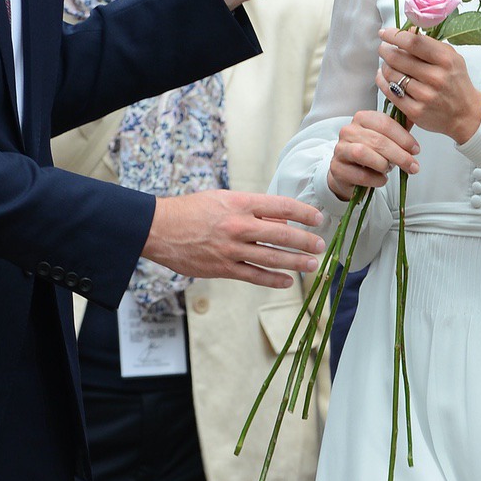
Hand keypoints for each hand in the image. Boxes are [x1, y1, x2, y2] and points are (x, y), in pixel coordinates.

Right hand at [144, 189, 325, 287]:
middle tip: (321, 245)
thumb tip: (279, 220)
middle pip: (281, 233)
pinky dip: (273, 280)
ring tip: (312, 264)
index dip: (302, 212)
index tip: (317, 218)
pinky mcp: (223, 268)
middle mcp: (238, 225)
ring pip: (272, 257)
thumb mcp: (222, 198)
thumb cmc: (191, 210)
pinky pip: (254, 276)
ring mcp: (231, 249)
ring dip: (296, 262)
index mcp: (239, 203)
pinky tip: (287, 282)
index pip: (280, 205)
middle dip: (305, 240)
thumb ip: (251, 209)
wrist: (159, 229)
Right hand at [327, 109, 419, 201]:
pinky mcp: (337, 168)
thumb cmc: (371, 154)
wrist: (350, 173)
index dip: (403, 137)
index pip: (384, 122)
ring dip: (383, 164)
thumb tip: (415, 117)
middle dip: (399, 154)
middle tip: (413, 165)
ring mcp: (340, 149)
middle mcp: (348, 131)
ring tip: (390, 170)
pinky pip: (359, 174)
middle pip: (377, 140)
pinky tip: (381, 179)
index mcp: (362, 118)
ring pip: (364, 154)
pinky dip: (375, 179)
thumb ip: (399, 128)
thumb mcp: (386, 138)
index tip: (416, 149)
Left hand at [376, 27, 480, 142]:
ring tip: (387, 64)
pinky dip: (383, 81)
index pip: (414, 42)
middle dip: (385, 50)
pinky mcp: (416, 111)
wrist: (466, 114)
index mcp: (445, 60)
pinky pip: (390, 92)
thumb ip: (429, 43)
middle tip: (384, 48)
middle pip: (397, 58)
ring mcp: (425, 95)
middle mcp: (436, 77)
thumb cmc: (456, 82)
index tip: (385, 33)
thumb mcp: (451, 57)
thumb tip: (406, 31)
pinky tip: (385, 77)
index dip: (394, 35)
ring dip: (385, 66)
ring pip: (391, 74)